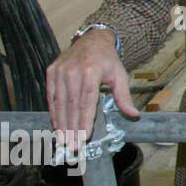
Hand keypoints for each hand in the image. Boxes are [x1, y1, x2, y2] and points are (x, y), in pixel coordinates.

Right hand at [45, 28, 137, 150]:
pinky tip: (57, 125)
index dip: (85, 120)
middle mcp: (73, 71)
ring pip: (59, 102)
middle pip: (71, 105)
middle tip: (73, 145)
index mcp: (91, 71)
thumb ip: (124, 96)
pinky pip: (51, 96)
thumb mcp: (120, 75)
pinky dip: (54, 112)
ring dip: (61, 123)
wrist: (92, 40)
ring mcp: (60, 71)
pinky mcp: (51, 72)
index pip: (87, 101)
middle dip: (72, 127)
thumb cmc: (107, 60)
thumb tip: (134, 115)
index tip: (84, 137)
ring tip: (64, 140)